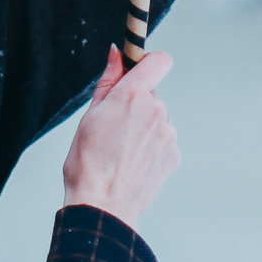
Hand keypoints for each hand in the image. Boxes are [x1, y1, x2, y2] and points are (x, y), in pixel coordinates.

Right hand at [59, 46, 179, 226]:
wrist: (103, 206)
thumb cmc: (88, 163)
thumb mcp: (89, 115)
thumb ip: (108, 81)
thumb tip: (116, 55)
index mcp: (133, 96)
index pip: (157, 61)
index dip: (146, 61)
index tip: (136, 68)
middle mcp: (156, 111)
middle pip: (150, 94)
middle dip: (134, 103)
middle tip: (112, 126)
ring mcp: (168, 134)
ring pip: (156, 119)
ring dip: (142, 127)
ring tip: (120, 150)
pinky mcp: (173, 155)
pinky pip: (162, 141)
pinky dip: (149, 147)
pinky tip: (131, 163)